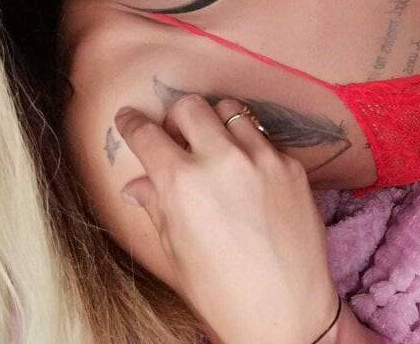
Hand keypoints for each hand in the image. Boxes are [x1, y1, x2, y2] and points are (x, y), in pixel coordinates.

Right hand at [115, 94, 338, 343]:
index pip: (146, 133)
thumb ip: (156, 207)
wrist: (287, 312)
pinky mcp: (291, 165)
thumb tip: (135, 186)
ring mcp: (261, 158)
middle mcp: (221, 160)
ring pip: (230, 110)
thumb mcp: (176, 252)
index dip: (131, 123)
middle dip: (176, 117)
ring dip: (215, 123)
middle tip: (176, 137)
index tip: (128, 119)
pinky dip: (249, 145)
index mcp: (181, 183)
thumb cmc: (223, 293)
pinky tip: (248, 172)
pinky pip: (263, 137)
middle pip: (189, 106)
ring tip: (215, 148)